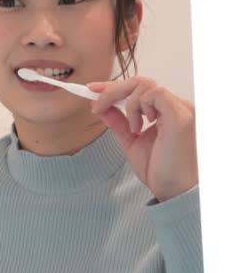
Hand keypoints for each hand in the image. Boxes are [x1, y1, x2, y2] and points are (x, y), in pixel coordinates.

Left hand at [89, 77, 196, 201]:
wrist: (173, 190)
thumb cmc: (159, 170)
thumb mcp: (131, 141)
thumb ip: (118, 122)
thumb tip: (100, 106)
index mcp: (167, 111)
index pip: (140, 88)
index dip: (113, 86)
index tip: (91, 90)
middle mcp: (177, 106)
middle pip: (140, 81)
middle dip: (111, 89)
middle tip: (95, 104)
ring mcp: (181, 109)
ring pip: (145, 85)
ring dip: (128, 104)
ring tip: (133, 128)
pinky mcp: (181, 115)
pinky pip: (154, 94)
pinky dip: (139, 106)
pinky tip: (140, 126)